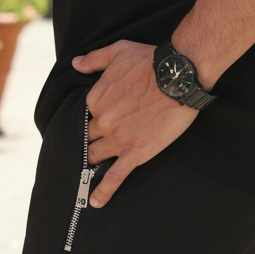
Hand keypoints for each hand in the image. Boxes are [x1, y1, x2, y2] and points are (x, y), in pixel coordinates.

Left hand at [72, 40, 197, 207]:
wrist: (179, 76)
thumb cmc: (150, 60)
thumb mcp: (118, 51)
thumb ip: (94, 59)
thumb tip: (75, 64)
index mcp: (96, 99)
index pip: (84, 115)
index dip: (89, 120)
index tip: (93, 124)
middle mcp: (103, 121)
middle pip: (87, 138)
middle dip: (87, 143)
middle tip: (88, 149)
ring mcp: (119, 139)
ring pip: (96, 157)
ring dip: (90, 164)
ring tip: (85, 175)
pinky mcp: (136, 152)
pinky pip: (115, 176)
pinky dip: (104, 190)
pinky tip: (96, 201)